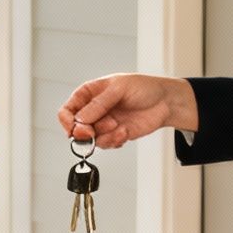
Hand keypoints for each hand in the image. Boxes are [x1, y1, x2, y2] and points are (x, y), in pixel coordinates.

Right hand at [57, 74, 197, 148]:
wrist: (165, 102)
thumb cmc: (143, 88)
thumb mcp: (119, 89)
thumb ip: (99, 104)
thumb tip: (80, 119)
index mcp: (88, 94)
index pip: (67, 111)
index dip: (67, 122)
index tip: (77, 129)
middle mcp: (93, 110)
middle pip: (76, 129)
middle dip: (86, 133)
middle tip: (96, 131)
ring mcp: (103, 124)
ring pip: (91, 140)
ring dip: (105, 136)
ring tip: (119, 127)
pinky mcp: (114, 135)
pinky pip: (106, 145)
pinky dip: (114, 141)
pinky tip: (125, 132)